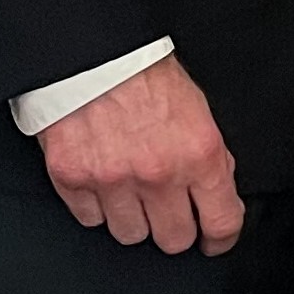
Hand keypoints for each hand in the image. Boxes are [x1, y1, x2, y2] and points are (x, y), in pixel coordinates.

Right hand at [38, 55, 243, 254]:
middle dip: (175, 229)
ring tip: (132, 192)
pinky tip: (103, 183)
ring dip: (134, 220)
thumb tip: (216, 189)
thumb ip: (210, 156)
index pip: (221, 222)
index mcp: (199, 155)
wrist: (91, 53)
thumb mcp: (198, 111)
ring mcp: (112, 180)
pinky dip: (98, 207)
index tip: (214, 241)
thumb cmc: (146, 74)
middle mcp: (158, 174)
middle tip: (170, 213)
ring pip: (130, 235)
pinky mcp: (72, 179)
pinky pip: (90, 219)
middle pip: (173, 240)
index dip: (220, 239)